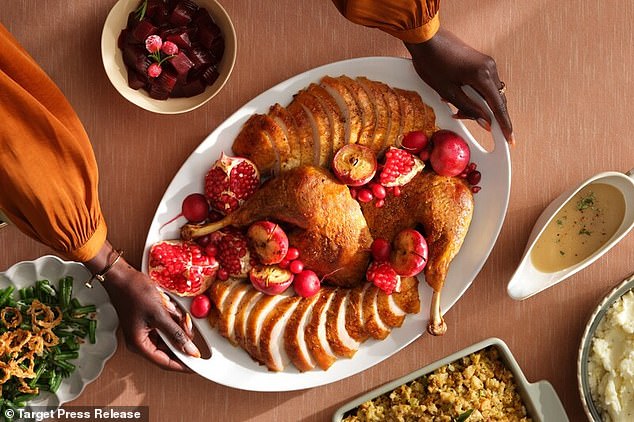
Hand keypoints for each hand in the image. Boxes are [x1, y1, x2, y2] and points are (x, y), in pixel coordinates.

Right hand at [85, 243, 199, 370]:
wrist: (121, 275)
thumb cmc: (134, 293)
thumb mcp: (159, 314)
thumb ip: (176, 333)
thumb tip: (190, 350)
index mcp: (139, 344)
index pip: (165, 362)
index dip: (182, 364)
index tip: (197, 366)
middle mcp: (141, 341)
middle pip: (169, 347)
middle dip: (179, 335)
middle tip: (185, 322)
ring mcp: (144, 331)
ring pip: (169, 335)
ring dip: (174, 323)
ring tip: (171, 308)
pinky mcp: (148, 321)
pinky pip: (165, 324)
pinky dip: (171, 317)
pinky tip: (168, 306)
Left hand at [405, 28, 513, 143]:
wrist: (426, 39)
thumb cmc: (432, 63)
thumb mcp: (448, 92)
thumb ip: (469, 108)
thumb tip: (485, 122)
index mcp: (482, 76)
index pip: (498, 106)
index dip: (504, 125)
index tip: (510, 139)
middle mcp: (489, 68)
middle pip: (495, 100)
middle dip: (481, 113)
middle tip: (460, 116)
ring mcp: (487, 63)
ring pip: (489, 93)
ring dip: (476, 103)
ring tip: (453, 105)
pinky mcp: (481, 62)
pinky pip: (484, 84)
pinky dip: (474, 94)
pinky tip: (457, 95)